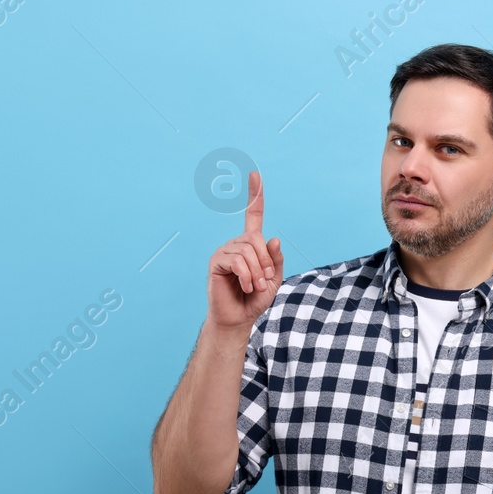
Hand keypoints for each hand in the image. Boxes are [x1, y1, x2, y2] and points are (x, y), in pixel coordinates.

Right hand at [207, 170, 283, 331]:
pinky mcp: (217, 262)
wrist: (239, 318)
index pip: (253, 215)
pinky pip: (237, 261)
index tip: (255, 174)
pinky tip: (246, 286)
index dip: (255, 194)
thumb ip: (275, 260)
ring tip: (254, 286)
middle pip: (256, 238)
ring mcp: (225, 251)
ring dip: (256, 272)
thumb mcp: (273, 278)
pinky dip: (246, 275)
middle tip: (264, 280)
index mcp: (251, 244)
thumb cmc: (255, 298)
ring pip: (248, 250)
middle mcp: (237, 243)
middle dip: (265, 261)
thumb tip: (273, 238)